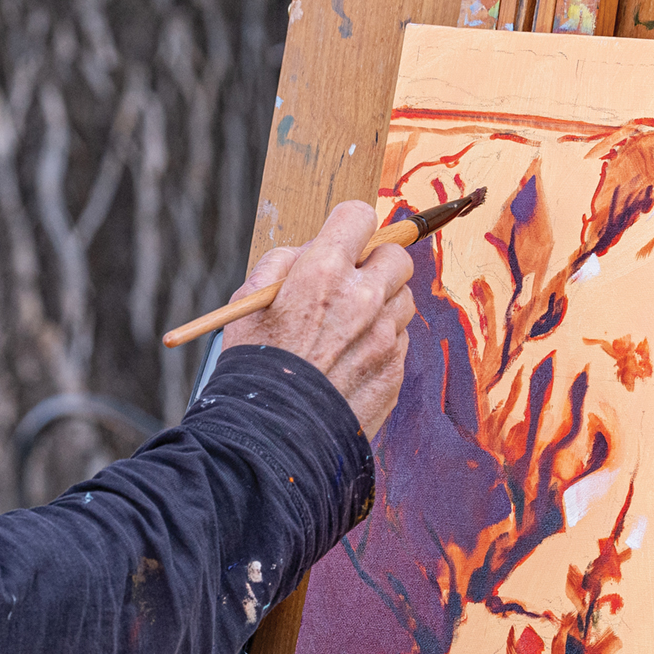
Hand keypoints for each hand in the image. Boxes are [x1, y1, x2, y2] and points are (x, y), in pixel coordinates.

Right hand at [223, 201, 415, 438]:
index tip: (346, 238)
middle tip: (353, 282)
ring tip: (348, 328)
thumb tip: (313, 250)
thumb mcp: (249, 302)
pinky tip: (350, 360)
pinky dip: (382, 342)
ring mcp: (384, 336)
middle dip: (376, 263)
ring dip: (382, 304)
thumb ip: (283, 263)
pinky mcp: (394, 370)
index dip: (351, 225)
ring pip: (404, 298)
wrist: (269, 438)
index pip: (360, 216)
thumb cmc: (252, 366)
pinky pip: (400, 339)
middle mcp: (361, 298)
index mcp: (322, 273)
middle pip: (398, 256)